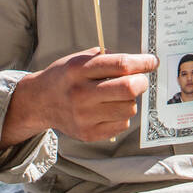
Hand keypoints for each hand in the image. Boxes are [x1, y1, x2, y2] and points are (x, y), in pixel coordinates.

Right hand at [0, 48, 157, 148]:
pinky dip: (121, 115)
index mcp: (78, 69)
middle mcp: (80, 94)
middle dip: (141, 82)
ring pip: (129, 108)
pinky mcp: (88, 134)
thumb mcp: (79, 59)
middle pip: (128, 88)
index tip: (152, 61)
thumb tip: (141, 63)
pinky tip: (108, 109)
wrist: (39, 102)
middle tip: (140, 80)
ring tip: (117, 96)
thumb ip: (107, 58)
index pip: (120, 65)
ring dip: (130, 100)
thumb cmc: (66, 77)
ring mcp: (84, 117)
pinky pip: (122, 124)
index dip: (142, 62)